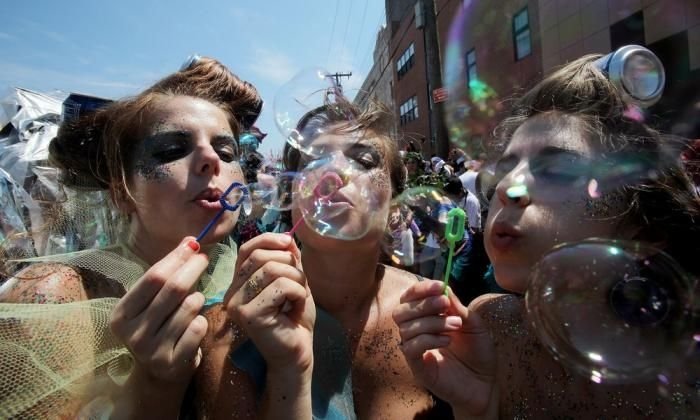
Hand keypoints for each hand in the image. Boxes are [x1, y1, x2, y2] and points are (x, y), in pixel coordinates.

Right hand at [110, 237, 208, 382]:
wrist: (157, 374)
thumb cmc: (156, 327)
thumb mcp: (152, 303)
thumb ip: (167, 275)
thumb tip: (190, 242)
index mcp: (122, 314)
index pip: (153, 277)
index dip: (177, 258)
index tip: (193, 245)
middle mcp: (132, 332)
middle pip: (172, 289)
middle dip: (193, 269)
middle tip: (204, 258)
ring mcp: (151, 349)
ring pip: (189, 308)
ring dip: (198, 298)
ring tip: (195, 301)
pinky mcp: (172, 362)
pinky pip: (197, 328)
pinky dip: (201, 320)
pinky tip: (195, 324)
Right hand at [226, 233, 314, 372]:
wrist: (297, 353)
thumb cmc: (294, 319)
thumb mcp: (294, 281)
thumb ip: (288, 259)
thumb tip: (286, 237)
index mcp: (239, 282)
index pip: (247, 248)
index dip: (269, 240)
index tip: (290, 245)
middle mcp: (232, 292)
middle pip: (261, 256)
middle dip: (290, 264)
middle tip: (299, 284)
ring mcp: (237, 304)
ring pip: (272, 270)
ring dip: (296, 280)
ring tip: (298, 298)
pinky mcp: (249, 314)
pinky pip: (281, 287)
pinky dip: (297, 293)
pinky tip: (294, 309)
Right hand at [393, 280, 496, 416]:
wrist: (485, 383)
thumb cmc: (478, 352)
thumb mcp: (473, 324)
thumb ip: (458, 307)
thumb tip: (444, 288)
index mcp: (426, 317)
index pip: (409, 298)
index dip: (420, 289)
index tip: (439, 285)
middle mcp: (416, 332)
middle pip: (400, 311)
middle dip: (423, 303)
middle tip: (444, 304)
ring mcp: (414, 350)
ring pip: (407, 328)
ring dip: (432, 322)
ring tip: (455, 326)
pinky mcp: (417, 368)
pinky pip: (410, 348)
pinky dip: (428, 339)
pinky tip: (447, 341)